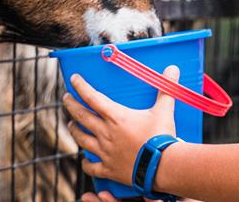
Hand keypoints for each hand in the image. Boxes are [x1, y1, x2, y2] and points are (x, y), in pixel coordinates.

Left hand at [63, 66, 179, 185]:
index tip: (73, 79)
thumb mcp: (164, 110)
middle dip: (71, 106)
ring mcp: (105, 152)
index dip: (81, 87)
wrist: (162, 166)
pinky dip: (86, 163)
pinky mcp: (108, 169)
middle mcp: (106, 133)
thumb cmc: (161, 137)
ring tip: (72, 125)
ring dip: (75, 130)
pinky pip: (91, 167)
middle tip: (66, 99)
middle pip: (82, 116)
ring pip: (82, 139)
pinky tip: (84, 161)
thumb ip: (166, 89)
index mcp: (116, 117)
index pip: (93, 97)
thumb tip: (172, 69)